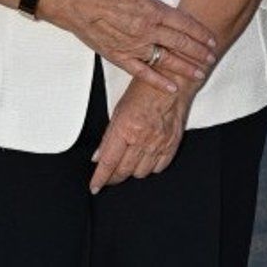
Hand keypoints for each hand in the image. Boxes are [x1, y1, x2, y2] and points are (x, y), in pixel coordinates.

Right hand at [38, 0, 217, 92]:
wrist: (76, 1)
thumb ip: (154, 6)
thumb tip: (169, 15)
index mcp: (151, 9)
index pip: (184, 23)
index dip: (200, 32)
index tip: (211, 39)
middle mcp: (146, 28)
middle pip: (180, 42)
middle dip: (199, 51)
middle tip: (211, 56)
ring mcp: (133, 45)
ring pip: (166, 59)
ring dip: (186, 67)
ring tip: (200, 72)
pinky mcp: (119, 56)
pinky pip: (143, 72)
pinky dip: (158, 81)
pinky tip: (172, 86)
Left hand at [88, 76, 190, 190]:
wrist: (171, 80)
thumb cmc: (144, 89)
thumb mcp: (119, 108)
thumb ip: (109, 136)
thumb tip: (99, 157)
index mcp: (126, 127)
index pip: (109, 162)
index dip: (100, 178)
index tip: (95, 186)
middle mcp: (142, 137)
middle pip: (124, 171)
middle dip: (114, 177)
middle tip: (110, 175)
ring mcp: (158, 142)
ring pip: (141, 173)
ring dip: (132, 171)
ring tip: (130, 160)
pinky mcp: (172, 144)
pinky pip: (159, 168)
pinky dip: (151, 167)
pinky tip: (146, 157)